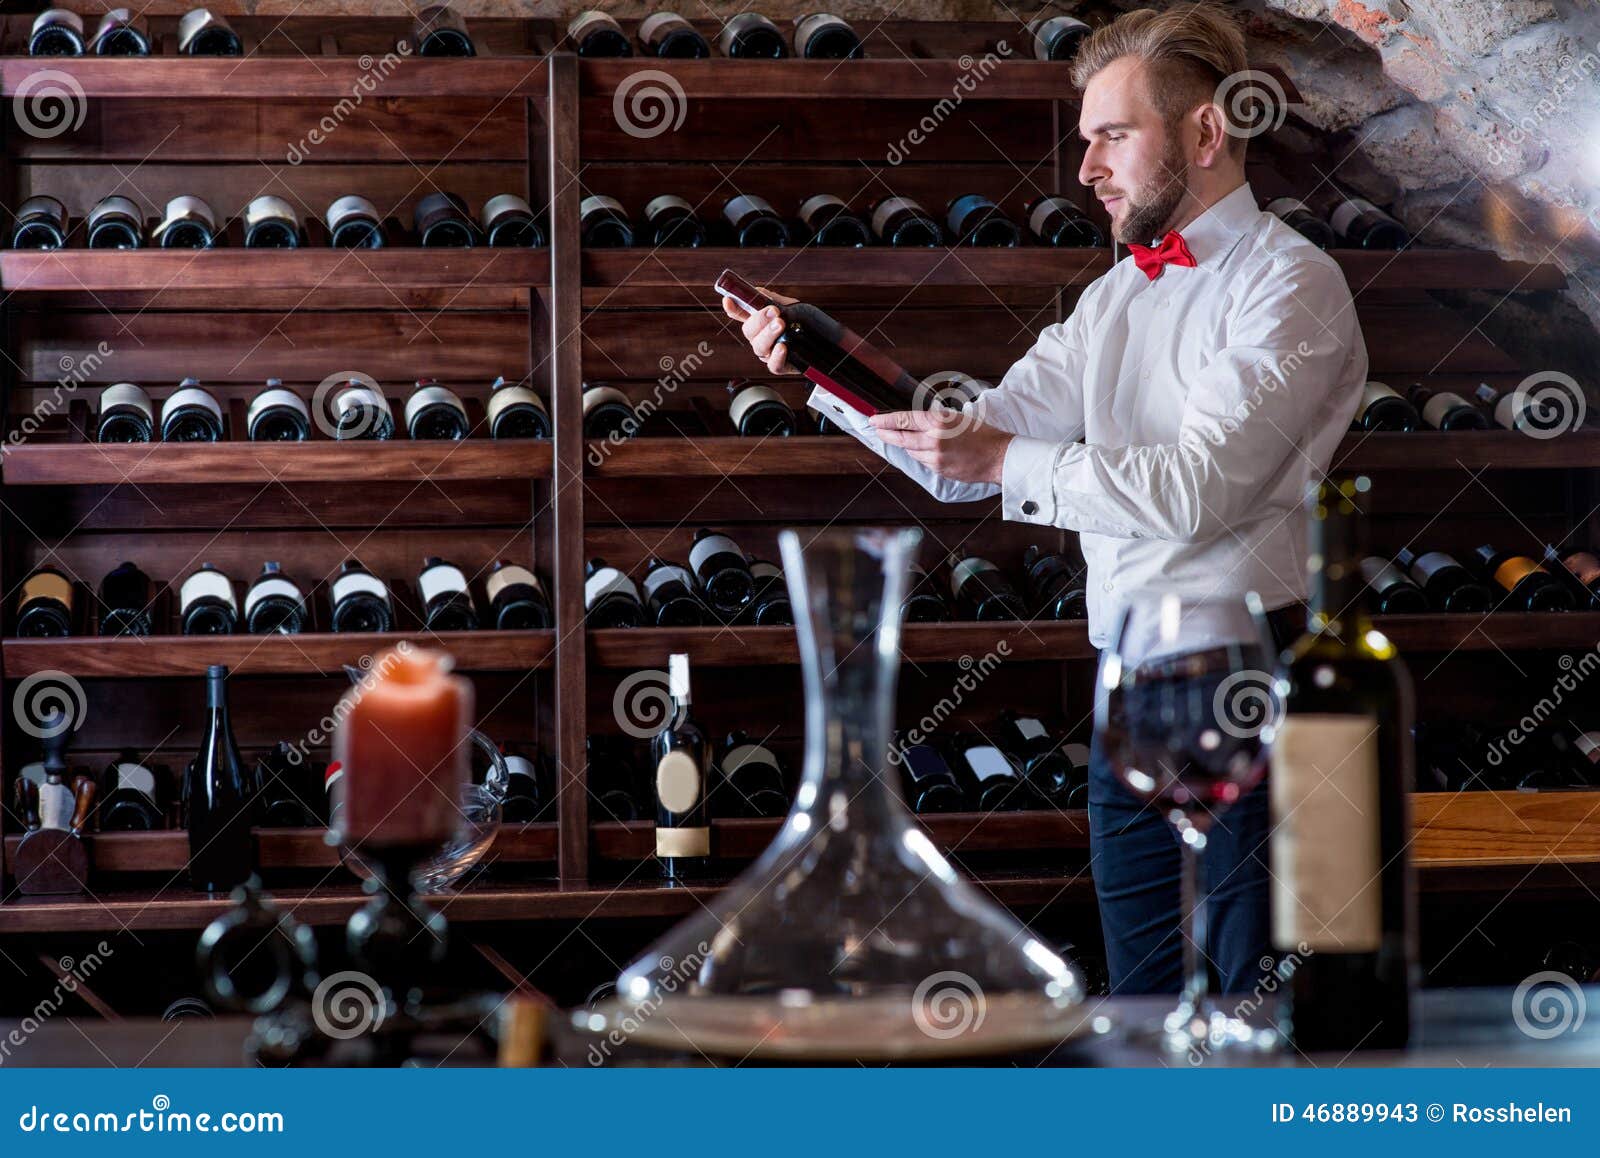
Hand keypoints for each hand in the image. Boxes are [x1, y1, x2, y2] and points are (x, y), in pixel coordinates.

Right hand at [723, 287, 798, 375]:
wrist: (823, 343)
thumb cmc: (804, 324)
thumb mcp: (791, 307)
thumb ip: (774, 299)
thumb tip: (758, 292)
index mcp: (760, 323)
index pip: (741, 314)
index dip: (732, 308)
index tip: (728, 301)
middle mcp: (761, 338)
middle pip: (749, 331)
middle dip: (759, 320)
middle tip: (773, 311)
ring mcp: (769, 353)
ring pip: (759, 347)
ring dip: (768, 334)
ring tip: (781, 324)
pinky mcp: (781, 366)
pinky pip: (774, 365)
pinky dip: (777, 356)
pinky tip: (783, 347)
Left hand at [870, 408, 1013, 485]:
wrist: (998, 456)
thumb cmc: (981, 433)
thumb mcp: (956, 417)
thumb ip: (934, 419)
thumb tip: (913, 420)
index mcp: (939, 421)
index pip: (904, 419)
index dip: (886, 420)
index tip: (874, 420)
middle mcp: (934, 439)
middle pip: (901, 437)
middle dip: (886, 433)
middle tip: (877, 430)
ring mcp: (936, 457)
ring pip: (910, 451)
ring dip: (906, 444)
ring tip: (904, 438)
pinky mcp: (939, 470)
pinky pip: (923, 461)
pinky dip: (921, 454)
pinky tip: (927, 450)